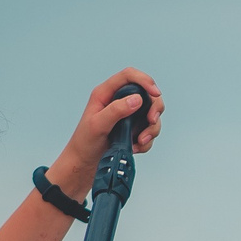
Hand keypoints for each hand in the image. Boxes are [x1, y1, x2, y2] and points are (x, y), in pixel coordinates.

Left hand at [49, 67, 163, 190]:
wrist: (85, 163)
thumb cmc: (85, 142)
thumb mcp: (97, 124)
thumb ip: (116, 110)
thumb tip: (137, 99)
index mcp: (106, 93)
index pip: (129, 76)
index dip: (145, 81)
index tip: (155, 94)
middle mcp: (118, 101)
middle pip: (146, 94)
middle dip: (154, 108)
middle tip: (152, 121)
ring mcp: (127, 115)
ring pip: (151, 114)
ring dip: (151, 129)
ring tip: (140, 141)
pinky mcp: (133, 129)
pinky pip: (149, 131)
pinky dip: (147, 141)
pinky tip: (135, 147)